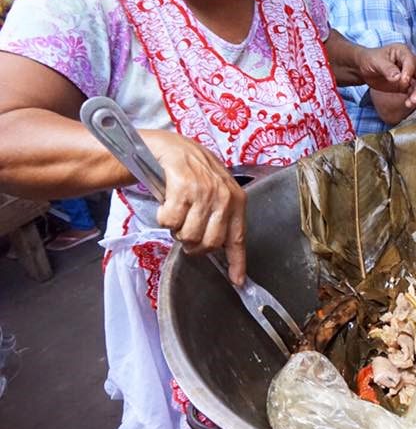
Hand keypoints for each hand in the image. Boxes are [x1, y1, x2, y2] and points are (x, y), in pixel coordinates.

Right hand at [143, 130, 247, 285]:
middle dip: (193, 244)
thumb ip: (221, 220)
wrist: (174, 148)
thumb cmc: (195, 174)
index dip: (237, 263)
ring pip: (188, 235)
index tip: (237, 281)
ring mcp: (204, 192)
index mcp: (236, 201)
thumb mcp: (216, 194)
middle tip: (186, 231)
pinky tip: (167, 204)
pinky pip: (170, 221)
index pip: (238, 238)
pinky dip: (164, 217)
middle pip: (209, 243)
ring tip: (178, 214)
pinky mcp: (183, 187)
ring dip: (177, 230)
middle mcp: (224, 197)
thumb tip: (222, 252)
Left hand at [359, 43, 415, 108]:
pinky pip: (413, 92)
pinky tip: (408, 103)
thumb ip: (387, 68)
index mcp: (402, 52)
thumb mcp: (376, 62)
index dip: (409, 71)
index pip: (411, 61)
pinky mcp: (406, 85)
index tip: (404, 81)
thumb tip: (397, 77)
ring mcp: (409, 74)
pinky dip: (412, 98)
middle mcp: (408, 62)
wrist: (363, 69)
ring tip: (413, 101)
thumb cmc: (369, 60)